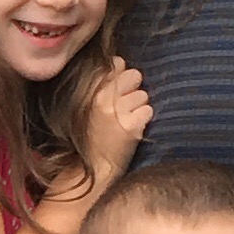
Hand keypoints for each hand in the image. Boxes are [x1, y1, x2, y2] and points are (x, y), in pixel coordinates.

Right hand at [75, 60, 151, 187]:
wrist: (89, 170)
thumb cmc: (88, 138)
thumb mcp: (85, 106)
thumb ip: (101, 85)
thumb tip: (121, 64)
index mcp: (89, 90)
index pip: (117, 63)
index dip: (121, 75)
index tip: (118, 90)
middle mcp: (102, 97)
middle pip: (134, 75)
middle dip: (134, 89)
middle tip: (125, 106)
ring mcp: (116, 111)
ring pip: (143, 95)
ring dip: (139, 107)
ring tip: (127, 120)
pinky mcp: (130, 127)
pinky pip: (148, 111)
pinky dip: (144, 120)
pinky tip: (134, 129)